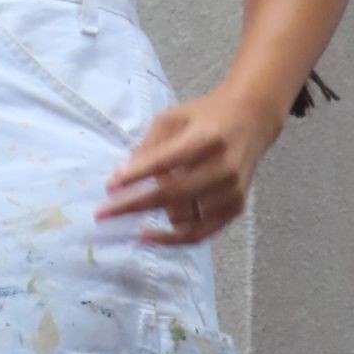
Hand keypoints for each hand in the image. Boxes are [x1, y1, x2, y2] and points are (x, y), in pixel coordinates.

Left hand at [93, 84, 274, 245]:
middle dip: (133, 205)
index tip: (110, 186)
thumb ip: (149, 146)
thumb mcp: (173, 118)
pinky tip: (150, 235)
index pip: (166, 161)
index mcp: (207, 138)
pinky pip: (200, 233)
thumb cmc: (205, 116)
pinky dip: (173, 237)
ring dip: (155, 214)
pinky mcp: (236, 208)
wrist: (250, 120)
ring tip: (138, 202)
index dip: (136, 175)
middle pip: (172, 195)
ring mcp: (232, 191)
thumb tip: (121, 178)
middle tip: (103, 213)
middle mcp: (223, 167)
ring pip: (184, 217)